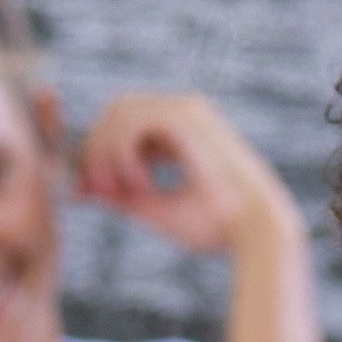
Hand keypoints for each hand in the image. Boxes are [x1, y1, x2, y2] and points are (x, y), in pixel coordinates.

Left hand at [74, 90, 294, 260]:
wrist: (256, 231)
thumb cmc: (217, 228)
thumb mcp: (158, 210)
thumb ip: (122, 197)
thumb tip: (84, 190)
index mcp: (183, 131)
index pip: (123, 124)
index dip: (97, 153)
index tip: (84, 191)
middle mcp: (184, 112)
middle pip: (115, 110)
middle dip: (95, 148)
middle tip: (90, 189)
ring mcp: (186, 109)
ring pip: (118, 112)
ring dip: (107, 154)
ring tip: (120, 191)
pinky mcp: (185, 117)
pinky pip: (131, 123)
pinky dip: (123, 155)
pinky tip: (141, 185)